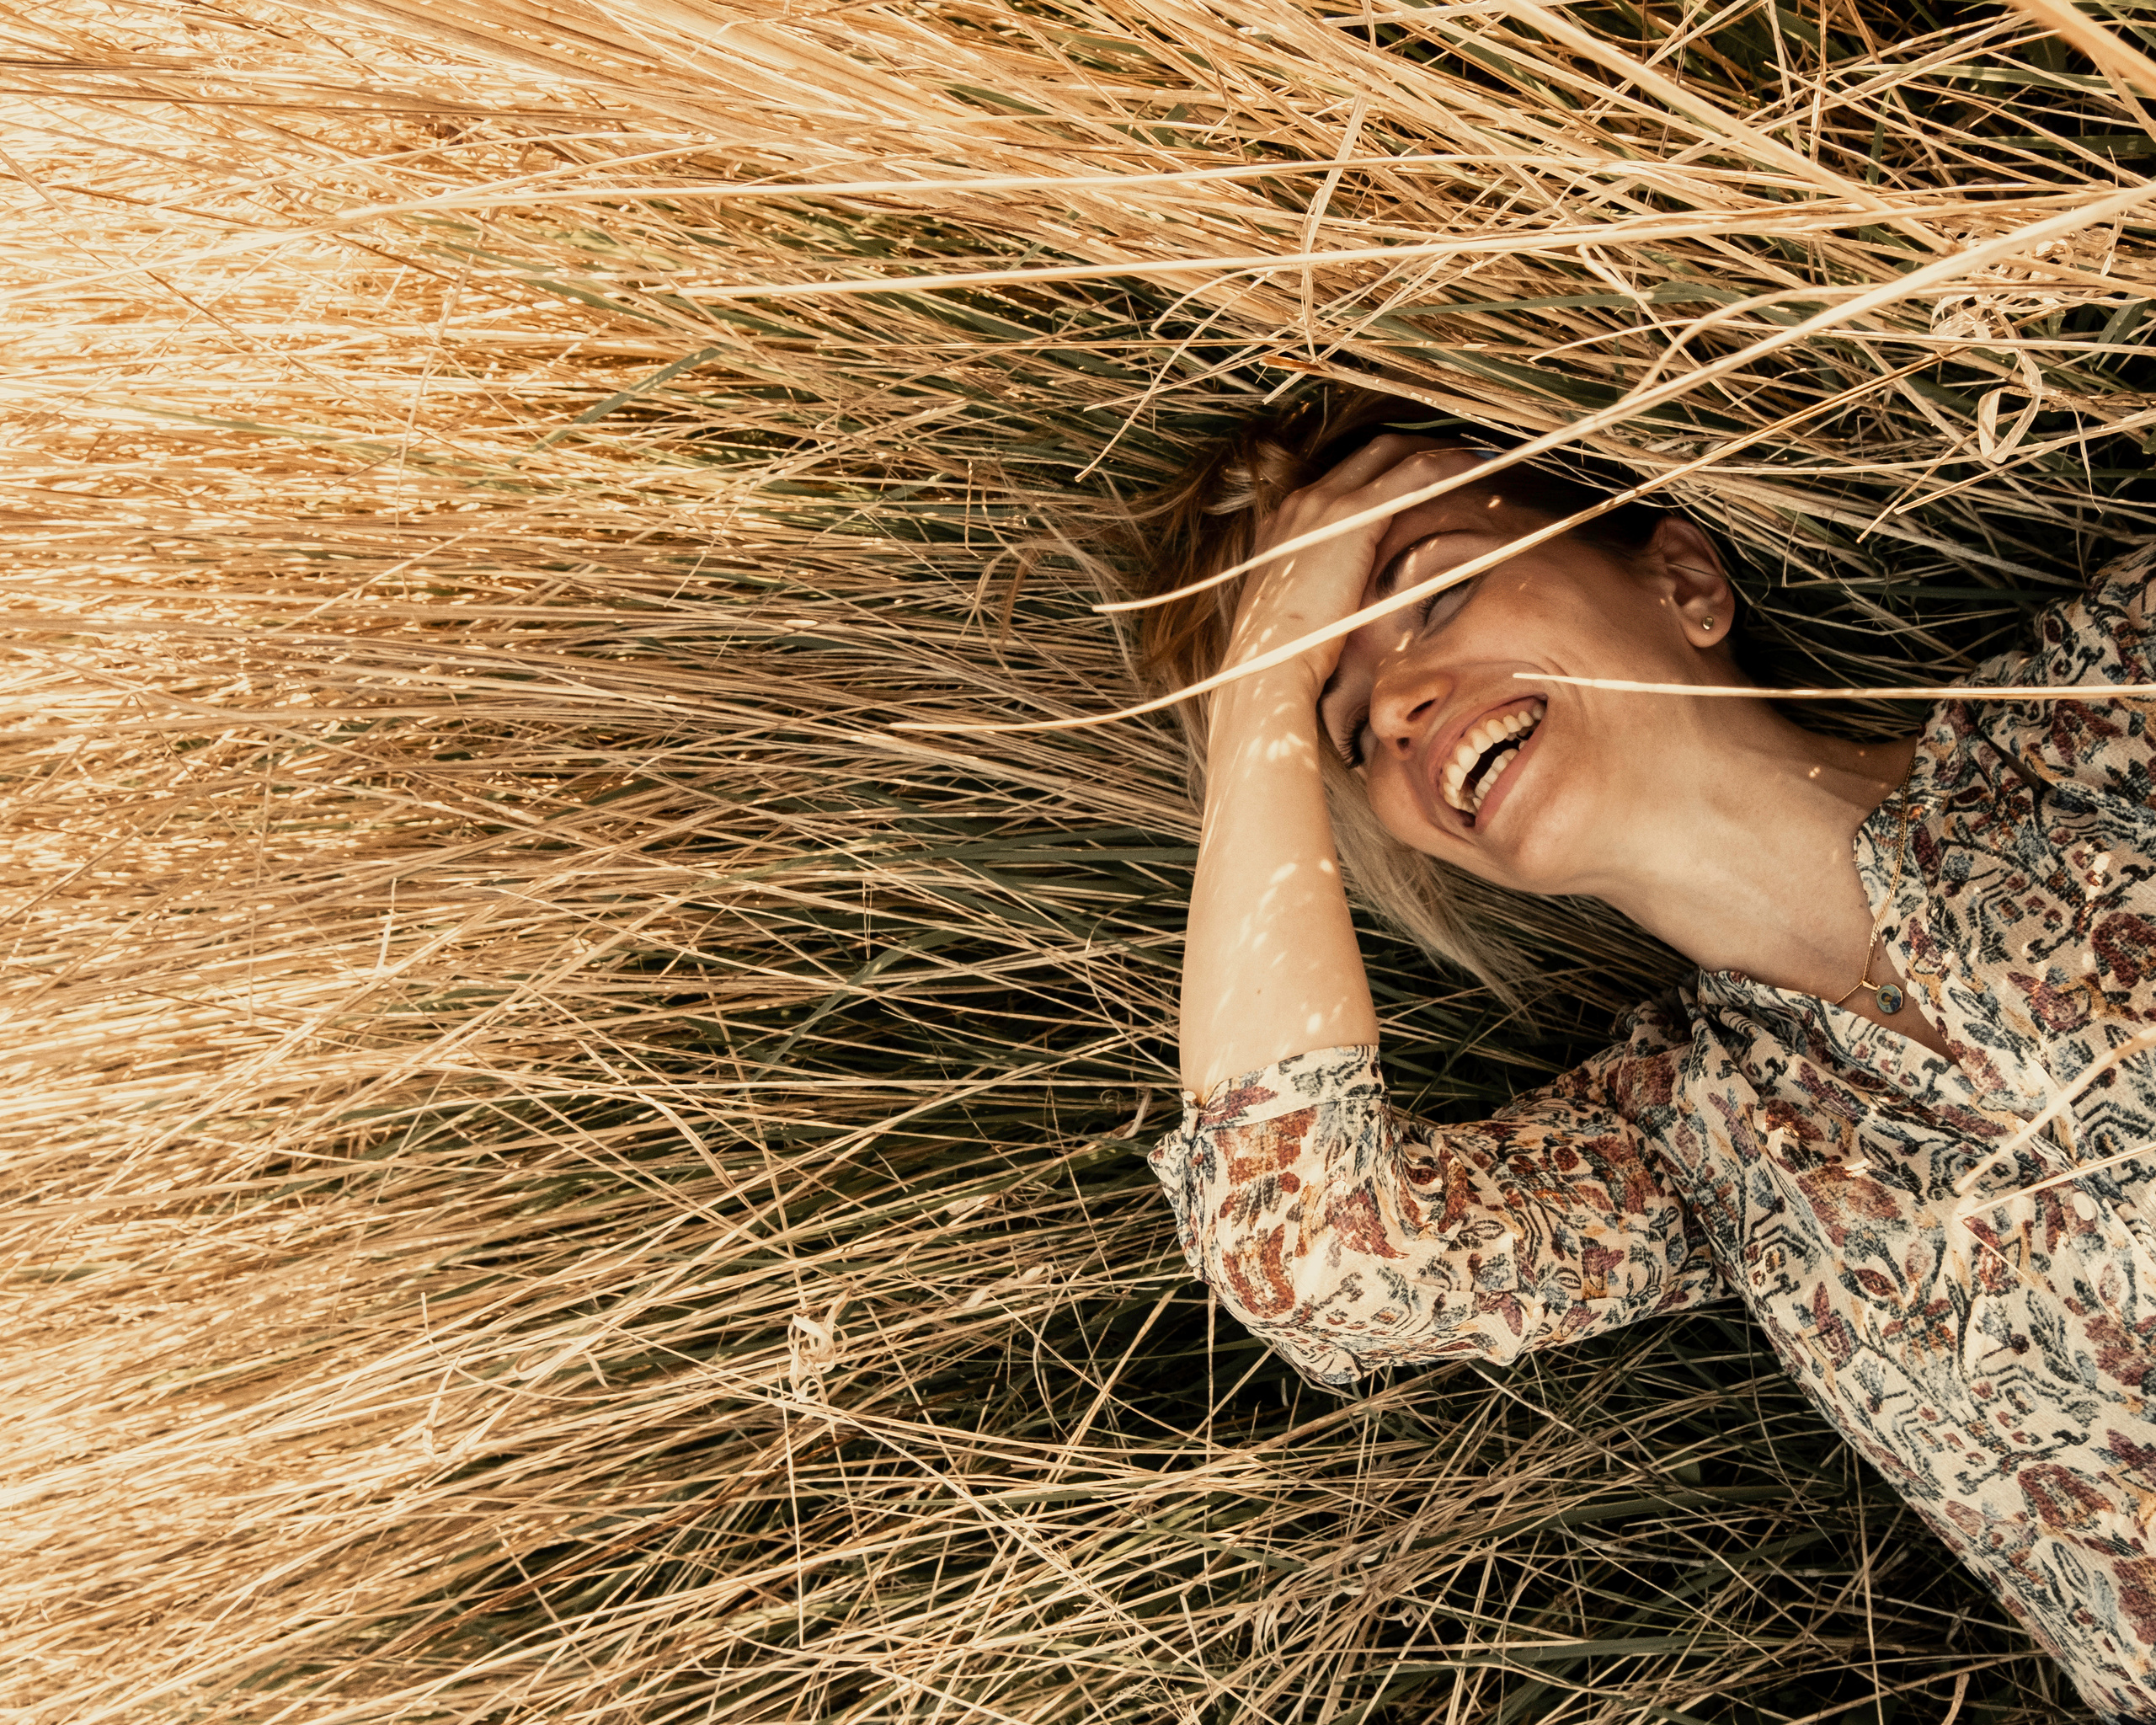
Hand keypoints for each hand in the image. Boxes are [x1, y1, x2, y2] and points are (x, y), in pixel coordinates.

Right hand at [1224, 437, 1493, 688]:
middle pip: (1366, 453)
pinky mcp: (1351, 516)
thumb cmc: (1284, 659)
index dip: (1383, 470)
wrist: (1266, 666)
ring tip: (1472, 456)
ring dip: (1434, 449)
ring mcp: (1323, 504)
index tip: (1417, 476)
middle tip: (1454, 456)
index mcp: (1284, 525)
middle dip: (1412, 447)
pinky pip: (1412, 474)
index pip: (1342, 478)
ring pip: (1390, 451)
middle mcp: (1300, 502)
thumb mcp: (1297, 618)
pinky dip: (1446, 465)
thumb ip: (1318, 599)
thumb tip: (1343, 613)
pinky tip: (1476, 468)